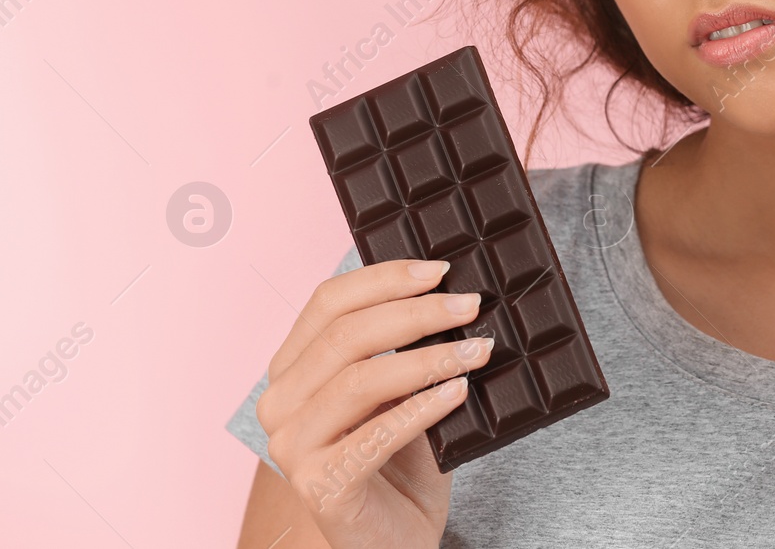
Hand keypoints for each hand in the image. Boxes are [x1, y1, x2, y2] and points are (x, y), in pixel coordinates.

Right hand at [255, 259, 494, 547]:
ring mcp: (293, 448)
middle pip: (345, 336)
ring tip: (478, 350)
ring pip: (360, 380)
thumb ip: (407, 348)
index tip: (439, 269)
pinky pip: (376, 434)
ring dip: (427, 359)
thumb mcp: (401, 393)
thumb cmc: (400, 461)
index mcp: (292, 369)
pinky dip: (423, 407)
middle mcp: (280, 404)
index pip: (328, 301)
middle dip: (416, 313)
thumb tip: (456, 293)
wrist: (395, 540)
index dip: (384, 278)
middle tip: (470, 305)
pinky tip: (459, 391)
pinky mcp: (320, 486)